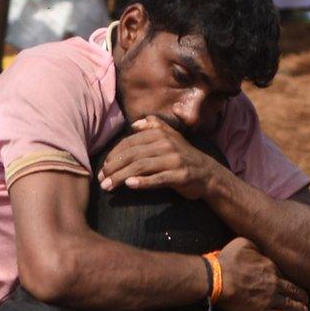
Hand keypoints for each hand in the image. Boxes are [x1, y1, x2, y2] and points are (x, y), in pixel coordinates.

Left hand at [99, 116, 221, 198]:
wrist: (208, 173)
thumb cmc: (184, 156)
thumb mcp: (171, 137)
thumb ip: (154, 127)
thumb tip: (135, 124)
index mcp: (160, 134)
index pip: (130, 143)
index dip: (114, 155)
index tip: (104, 167)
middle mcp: (166, 144)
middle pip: (132, 155)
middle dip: (113, 168)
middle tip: (101, 180)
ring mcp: (174, 160)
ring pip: (141, 167)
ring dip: (121, 177)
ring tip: (108, 186)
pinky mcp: (180, 175)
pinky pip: (158, 179)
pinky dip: (143, 182)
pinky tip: (130, 185)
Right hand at [214, 239, 309, 310]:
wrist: (218, 280)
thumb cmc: (227, 261)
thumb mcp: (243, 243)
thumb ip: (256, 245)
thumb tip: (260, 247)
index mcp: (271, 267)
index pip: (286, 275)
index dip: (290, 280)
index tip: (294, 284)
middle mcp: (274, 284)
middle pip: (293, 291)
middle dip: (301, 296)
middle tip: (306, 299)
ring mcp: (270, 299)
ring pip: (290, 305)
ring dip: (299, 309)